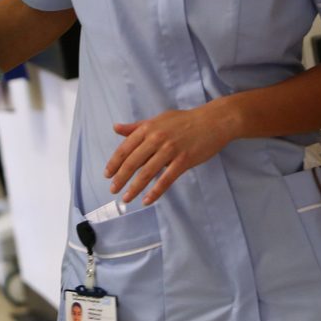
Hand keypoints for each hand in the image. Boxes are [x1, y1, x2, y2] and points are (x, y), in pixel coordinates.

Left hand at [104, 104, 232, 204]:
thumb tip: (116, 128)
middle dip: (120, 178)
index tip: (107, 174)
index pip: (125, 148)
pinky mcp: (183, 161)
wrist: (213, 121)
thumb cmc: (184, 121)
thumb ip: (136, 127)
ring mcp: (170, 150)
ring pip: (147, 173)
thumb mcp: (158, 119)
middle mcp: (156, 138)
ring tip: (126, 198)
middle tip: (113, 190)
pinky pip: (166, 179)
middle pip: (133, 162)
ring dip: (134, 188)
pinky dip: (155, 192)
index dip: (114, 163)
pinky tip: (147, 200)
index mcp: (148, 128)